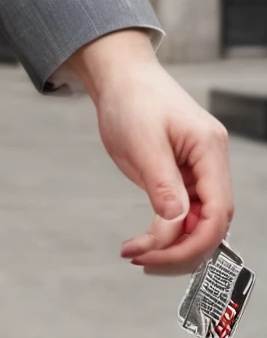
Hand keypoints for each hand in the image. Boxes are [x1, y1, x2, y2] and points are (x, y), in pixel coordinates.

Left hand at [65, 30, 234, 276]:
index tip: (160, 256)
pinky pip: (183, 214)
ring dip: (170, 245)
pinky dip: (166, 232)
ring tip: (136, 253)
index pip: (218, 211)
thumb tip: (176, 222)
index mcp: (209, 149)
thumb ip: (162, 182)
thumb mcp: (142, 140)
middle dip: (179, 249)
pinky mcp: (182, 176)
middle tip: (143, 260)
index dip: (193, 242)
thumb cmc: (131, 97)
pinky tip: (144, 241)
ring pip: (198, 223)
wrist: (119, 77)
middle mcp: (210, 162)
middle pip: (211, 223)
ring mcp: (198, 170)